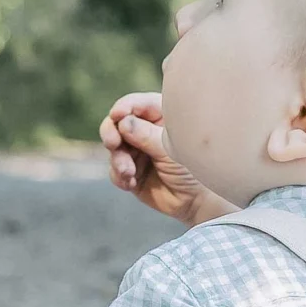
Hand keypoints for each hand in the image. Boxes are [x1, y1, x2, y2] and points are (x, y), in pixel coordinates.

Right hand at [99, 92, 232, 225]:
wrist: (194, 201)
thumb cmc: (191, 168)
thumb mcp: (171, 149)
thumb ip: (147, 135)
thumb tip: (122, 122)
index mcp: (159, 117)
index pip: (137, 104)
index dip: (124, 107)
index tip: (117, 115)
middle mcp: (144, 131)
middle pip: (116, 123)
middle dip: (111, 132)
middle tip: (112, 143)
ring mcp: (135, 151)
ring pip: (114, 149)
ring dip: (118, 160)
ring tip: (129, 172)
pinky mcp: (129, 172)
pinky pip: (114, 171)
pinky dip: (120, 176)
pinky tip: (131, 183)